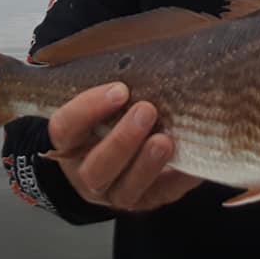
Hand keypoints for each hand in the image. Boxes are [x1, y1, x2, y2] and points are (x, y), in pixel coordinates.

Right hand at [47, 83, 201, 211]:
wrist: (114, 158)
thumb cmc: (111, 117)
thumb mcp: (102, 102)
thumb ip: (113, 87)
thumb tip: (147, 57)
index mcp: (70, 143)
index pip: (66, 128)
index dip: (89, 109)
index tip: (120, 89)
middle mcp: (87, 173)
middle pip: (96, 167)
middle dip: (122, 140)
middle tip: (147, 110)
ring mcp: (116, 193)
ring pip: (125, 190)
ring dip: (146, 164)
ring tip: (166, 141)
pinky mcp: (148, 201)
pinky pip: (163, 195)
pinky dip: (179, 180)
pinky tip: (193, 164)